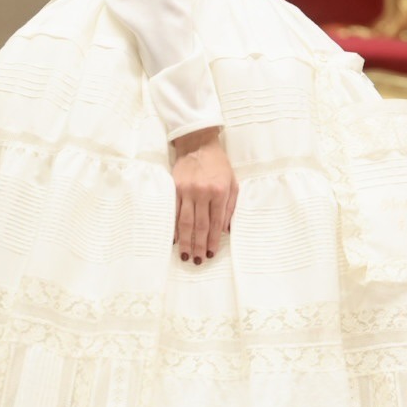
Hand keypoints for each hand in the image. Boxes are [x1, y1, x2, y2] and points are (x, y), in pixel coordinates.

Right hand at [171, 128, 236, 264]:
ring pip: (185, 222)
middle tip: (196, 261)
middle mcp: (203, 193)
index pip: (216, 222)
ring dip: (185, 241)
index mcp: (220, 192)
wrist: (198, 145)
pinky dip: (174, 227)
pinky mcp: (175, 189)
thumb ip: (230, 206)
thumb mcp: (232, 182)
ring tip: (185, 255)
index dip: (213, 240)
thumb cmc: (218, 165)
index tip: (210, 253)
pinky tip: (174, 239)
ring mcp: (187, 191)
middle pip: (200, 225)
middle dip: (198, 245)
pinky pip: (174, 212)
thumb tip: (225, 230)